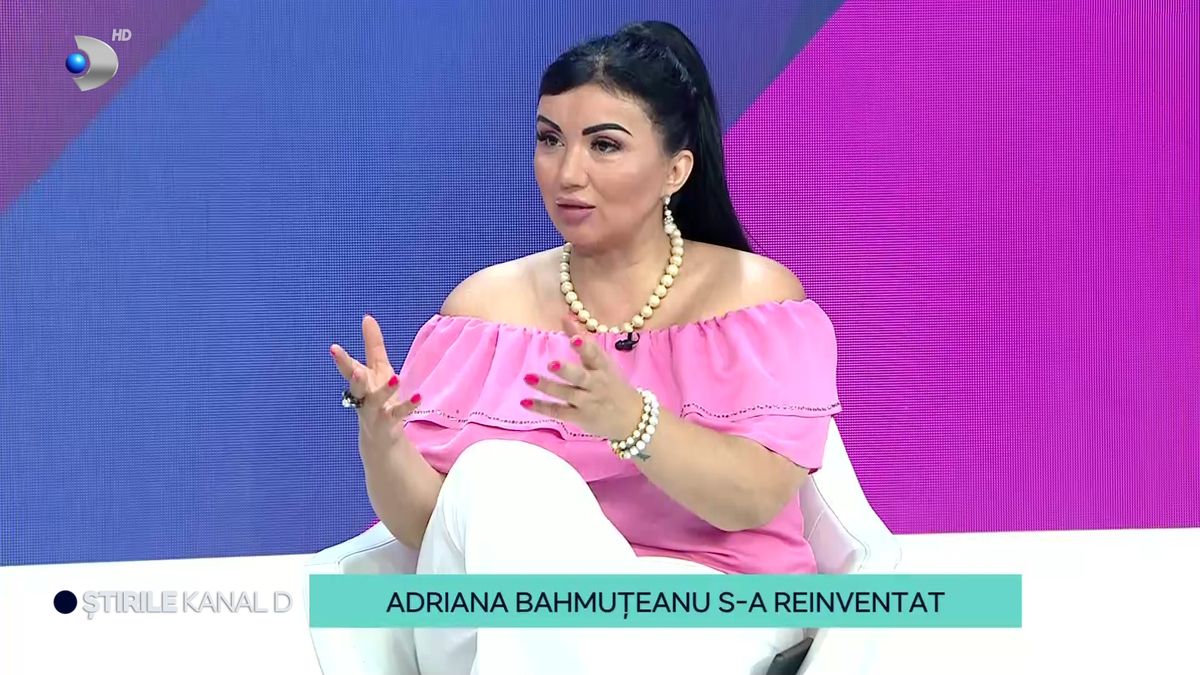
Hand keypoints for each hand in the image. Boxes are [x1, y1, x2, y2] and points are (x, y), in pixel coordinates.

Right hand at [329, 314, 419, 448]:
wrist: (379, 437)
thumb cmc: (377, 396)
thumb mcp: (377, 368)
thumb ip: (372, 344)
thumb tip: (367, 317)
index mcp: (361, 382)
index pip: (348, 369)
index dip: (341, 360)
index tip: (334, 348)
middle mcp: (363, 397)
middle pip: (356, 388)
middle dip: (355, 378)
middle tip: (356, 369)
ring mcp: (375, 412)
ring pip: (376, 402)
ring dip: (384, 391)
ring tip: (395, 378)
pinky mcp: (389, 423)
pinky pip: (398, 414)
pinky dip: (407, 406)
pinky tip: (418, 397)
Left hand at [520, 314, 645, 439]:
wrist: (633, 418)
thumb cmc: (613, 384)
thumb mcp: (603, 362)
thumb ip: (583, 341)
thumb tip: (565, 316)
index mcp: (603, 368)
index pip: (595, 355)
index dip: (585, 347)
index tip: (574, 339)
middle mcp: (596, 384)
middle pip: (580, 377)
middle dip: (567, 371)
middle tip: (552, 363)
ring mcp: (587, 401)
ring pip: (566, 393)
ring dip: (548, 386)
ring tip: (529, 378)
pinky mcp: (580, 416)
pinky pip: (559, 411)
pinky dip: (542, 407)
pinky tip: (525, 402)